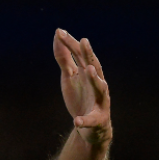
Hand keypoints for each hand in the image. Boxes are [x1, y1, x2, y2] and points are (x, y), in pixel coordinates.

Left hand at [53, 29, 110, 145]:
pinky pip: (91, 119)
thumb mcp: (70, 77)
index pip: (80, 56)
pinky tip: (77, 120)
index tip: (59, 32)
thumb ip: (65, 60)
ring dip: (95, 79)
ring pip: (100, 88)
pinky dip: (84, 120)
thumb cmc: (81, 98)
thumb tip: (58, 38)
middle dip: (89, 54)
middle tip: (84, 41)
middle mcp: (98, 84)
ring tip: (88, 71)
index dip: (71, 44)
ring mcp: (100, 101)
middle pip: (94, 66)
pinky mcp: (98, 119)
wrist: (91, 127)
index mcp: (89, 74)